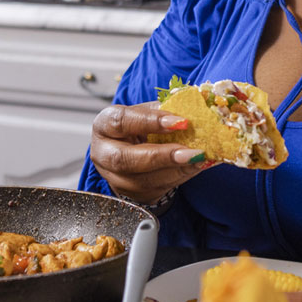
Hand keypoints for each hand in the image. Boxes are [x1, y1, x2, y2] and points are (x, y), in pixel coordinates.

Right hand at [89, 101, 213, 203]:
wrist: (131, 149)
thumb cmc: (138, 126)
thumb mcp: (145, 112)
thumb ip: (163, 109)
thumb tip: (191, 106)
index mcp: (104, 125)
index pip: (122, 122)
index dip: (150, 121)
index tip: (180, 122)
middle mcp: (103, 154)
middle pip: (125, 159)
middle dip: (162, 156)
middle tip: (190, 152)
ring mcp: (114, 178)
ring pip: (142, 180)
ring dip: (175, 171)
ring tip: (198, 159)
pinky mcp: (129, 194)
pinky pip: (155, 190)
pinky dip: (179, 178)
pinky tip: (194, 167)